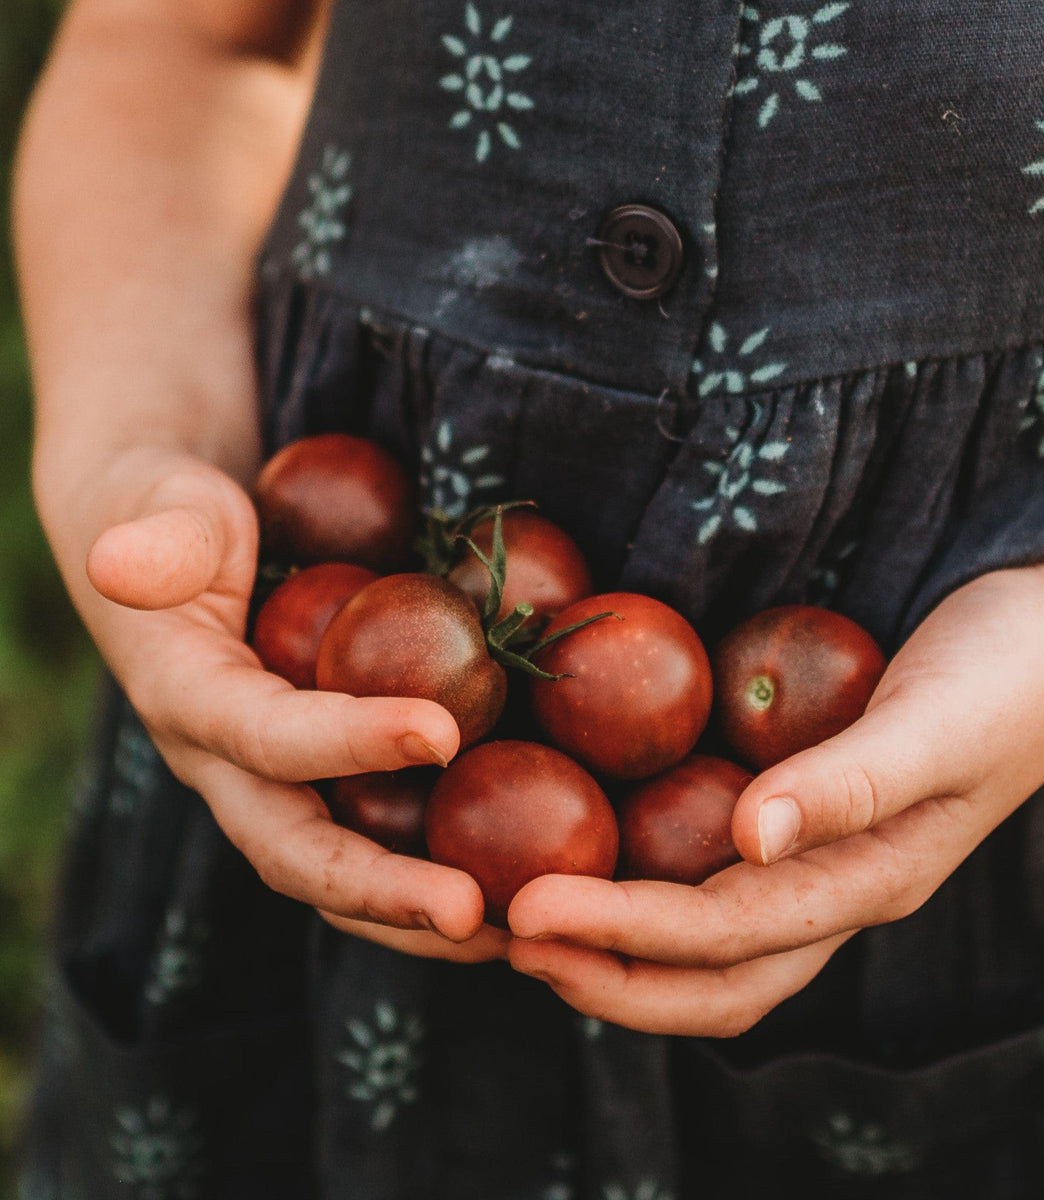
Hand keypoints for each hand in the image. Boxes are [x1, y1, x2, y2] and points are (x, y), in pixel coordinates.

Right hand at [83, 446, 497, 955]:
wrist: (181, 542)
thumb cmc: (179, 510)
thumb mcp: (164, 507)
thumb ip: (157, 539)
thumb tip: (123, 564)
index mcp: (189, 702)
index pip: (266, 737)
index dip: (343, 741)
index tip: (441, 732)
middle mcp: (232, 767)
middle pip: (301, 850)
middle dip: (382, 889)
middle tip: (469, 913)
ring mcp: (280, 783)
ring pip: (344, 872)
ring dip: (420, 913)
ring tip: (513, 936)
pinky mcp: (324, 779)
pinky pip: (380, 837)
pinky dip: (440, 868)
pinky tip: (519, 885)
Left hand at [506, 549, 1043, 1035]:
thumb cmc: (1012, 666)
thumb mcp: (940, 722)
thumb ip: (854, 782)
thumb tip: (752, 838)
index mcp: (871, 879)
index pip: (726, 933)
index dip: (623, 931)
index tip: (526, 909)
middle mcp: (840, 885)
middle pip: (714, 974)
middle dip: (609, 973)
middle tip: (506, 942)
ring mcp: (826, 854)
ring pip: (715, 941)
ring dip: (622, 947)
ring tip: (530, 922)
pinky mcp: (811, 809)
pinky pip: (722, 871)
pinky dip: (651, 882)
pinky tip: (598, 847)